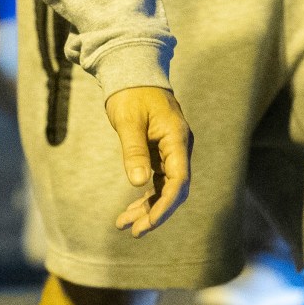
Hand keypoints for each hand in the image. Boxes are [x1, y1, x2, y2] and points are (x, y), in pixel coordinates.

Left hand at [104, 86, 191, 236]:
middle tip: (133, 231)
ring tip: (124, 225)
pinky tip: (129, 211)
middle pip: (174, 189)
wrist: (134, 72)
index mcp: (176, 138)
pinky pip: (157, 181)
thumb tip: (138, 183)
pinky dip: (145, 196)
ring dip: (147, 208)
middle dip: (155, 212)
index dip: (166, 204)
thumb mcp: (128, 120)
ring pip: (165, 188)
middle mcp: (179, 147)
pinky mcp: (161, 153)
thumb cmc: (131, 93)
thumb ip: (134, 150)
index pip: (179, 180)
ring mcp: (171, 151)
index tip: (150, 222)